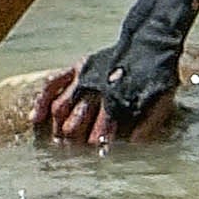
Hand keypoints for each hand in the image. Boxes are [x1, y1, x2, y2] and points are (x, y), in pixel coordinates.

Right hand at [32, 61, 177, 146]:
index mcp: (118, 95)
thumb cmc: (156, 76)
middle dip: (74, 140)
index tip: (97, 155)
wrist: (150, 43)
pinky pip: (53, 83)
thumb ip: (150, 122)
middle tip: (72, 155)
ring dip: (59, 127)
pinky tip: (36, 119)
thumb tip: (136, 143)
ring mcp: (84, 76)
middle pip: (78, 119)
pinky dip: (42, 101)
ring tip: (59, 143)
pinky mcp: (77, 68)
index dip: (99, 141)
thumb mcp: (162, 99)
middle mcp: (98, 86)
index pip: (104, 124)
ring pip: (62, 106)